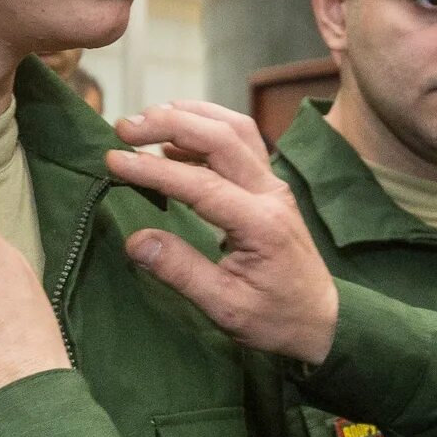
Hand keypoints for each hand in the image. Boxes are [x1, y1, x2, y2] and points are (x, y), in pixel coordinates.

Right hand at [107, 103, 339, 364]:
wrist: (322, 320)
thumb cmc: (276, 319)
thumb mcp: (226, 308)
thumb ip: (181, 272)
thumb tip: (134, 241)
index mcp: (261, 224)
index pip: (200, 184)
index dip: (153, 169)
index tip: (114, 160)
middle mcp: (271, 193)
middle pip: (221, 137)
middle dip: (169, 123)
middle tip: (123, 127)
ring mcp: (274, 185)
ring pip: (235, 128)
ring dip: (190, 116)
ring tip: (145, 120)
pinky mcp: (270, 185)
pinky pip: (241, 141)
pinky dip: (206, 128)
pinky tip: (173, 141)